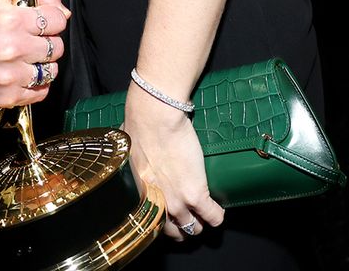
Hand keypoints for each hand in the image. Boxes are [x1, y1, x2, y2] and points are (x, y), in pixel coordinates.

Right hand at [0, 0, 69, 108]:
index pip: (58, 20)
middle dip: (48, 43)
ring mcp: (10, 75)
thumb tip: (64, 11)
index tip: (45, 23)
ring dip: (44, 65)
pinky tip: (23, 75)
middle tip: (33, 42)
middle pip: (56, 47)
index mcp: (11, 19)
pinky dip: (36, 85)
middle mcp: (12, 47)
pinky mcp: (8, 96)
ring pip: (51, 71)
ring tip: (28, 60)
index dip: (53, 20)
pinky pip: (41, 92)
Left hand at [123, 83, 223, 241]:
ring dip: (200, 221)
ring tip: (205, 211)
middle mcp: (157, 205)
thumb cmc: (138, 127)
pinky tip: (218, 209)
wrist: (154, 118)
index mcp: (139, 196)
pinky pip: (213, 216)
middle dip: (183, 225)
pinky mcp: (196, 194)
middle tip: (189, 213)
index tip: (170, 213)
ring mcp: (178, 202)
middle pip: (176, 231)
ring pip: (194, 228)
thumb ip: (135, 166)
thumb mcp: (130, 156)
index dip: (165, 219)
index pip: (153, 223)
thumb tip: (135, 159)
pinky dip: (217, 215)